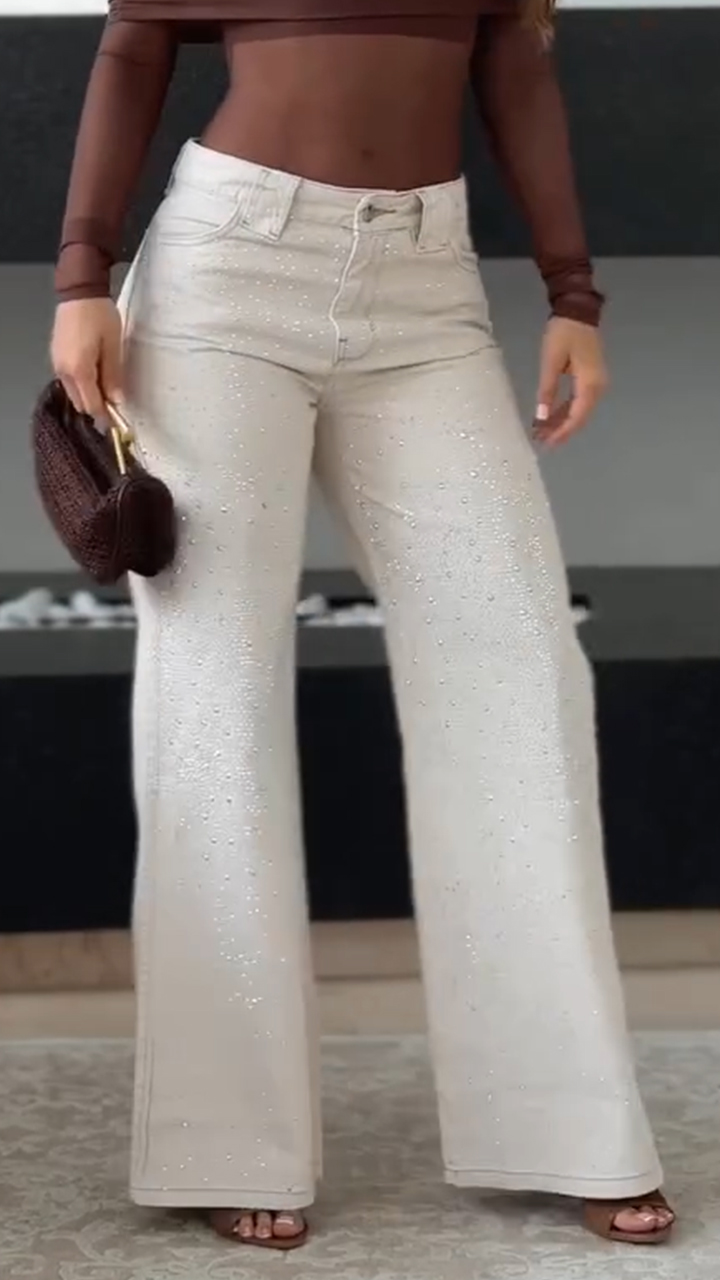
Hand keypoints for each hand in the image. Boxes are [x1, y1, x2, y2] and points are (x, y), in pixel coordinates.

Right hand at [50, 297, 122, 419]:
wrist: (79, 291)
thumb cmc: (99, 315)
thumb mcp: (113, 346)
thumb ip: (114, 375)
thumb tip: (117, 400)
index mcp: (79, 370)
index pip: (92, 405)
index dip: (106, 416)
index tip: (118, 423)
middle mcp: (64, 371)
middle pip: (80, 402)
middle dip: (97, 406)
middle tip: (116, 402)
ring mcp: (57, 364)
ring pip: (74, 393)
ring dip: (89, 395)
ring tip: (107, 386)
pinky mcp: (56, 356)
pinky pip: (69, 380)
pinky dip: (82, 384)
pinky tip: (95, 374)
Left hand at [533, 317, 608, 447]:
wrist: (578, 310)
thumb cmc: (563, 333)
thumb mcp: (551, 361)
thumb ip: (547, 391)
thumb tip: (541, 417)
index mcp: (590, 384)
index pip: (576, 417)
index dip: (561, 432)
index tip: (545, 444)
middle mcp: (598, 387)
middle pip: (580, 417)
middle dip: (561, 431)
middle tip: (540, 441)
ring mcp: (597, 383)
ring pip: (580, 411)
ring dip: (562, 422)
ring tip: (542, 432)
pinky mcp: (592, 378)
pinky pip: (580, 401)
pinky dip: (566, 410)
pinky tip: (551, 417)